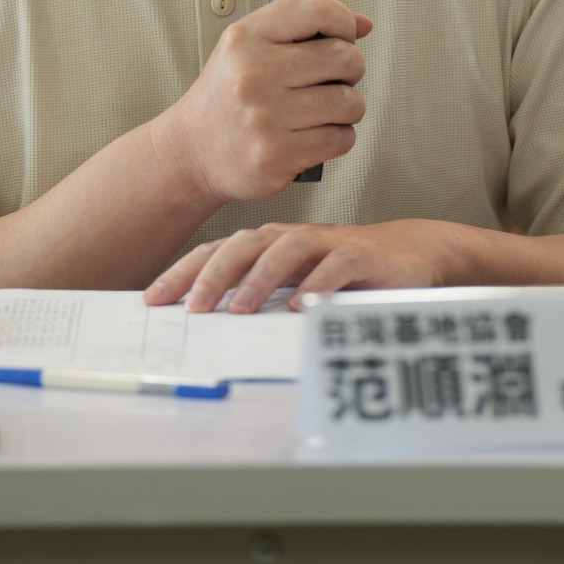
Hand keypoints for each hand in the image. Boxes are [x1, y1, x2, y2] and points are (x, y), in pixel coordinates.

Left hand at [145, 218, 454, 312]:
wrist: (410, 257)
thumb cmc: (343, 275)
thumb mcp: (295, 285)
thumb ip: (259, 296)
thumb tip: (204, 325)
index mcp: (271, 243)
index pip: (219, 251)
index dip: (184, 272)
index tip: (153, 300)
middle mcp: (294, 238)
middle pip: (245, 244)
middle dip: (214, 274)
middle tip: (191, 307)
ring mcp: (329, 243)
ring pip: (286, 250)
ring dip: (259, 278)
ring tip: (239, 309)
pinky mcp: (363, 257)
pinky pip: (337, 266)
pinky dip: (317, 284)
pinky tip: (302, 307)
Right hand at [156, 0, 371, 206]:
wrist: (190, 150)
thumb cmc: (226, 96)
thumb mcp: (248, 46)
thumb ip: (303, 27)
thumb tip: (363, 23)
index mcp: (246, 38)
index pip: (317, 10)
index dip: (344, 20)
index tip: (345, 34)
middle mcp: (253, 75)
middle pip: (344, 57)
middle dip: (351, 69)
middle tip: (336, 78)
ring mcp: (265, 118)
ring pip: (349, 102)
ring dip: (349, 107)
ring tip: (327, 108)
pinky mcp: (276, 156)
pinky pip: (340, 139)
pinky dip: (340, 137)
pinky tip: (318, 133)